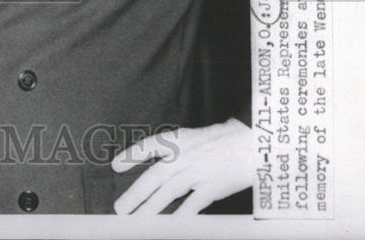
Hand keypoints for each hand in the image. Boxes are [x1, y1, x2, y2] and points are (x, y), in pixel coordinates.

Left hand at [111, 118, 253, 214]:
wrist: (249, 143)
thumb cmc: (217, 142)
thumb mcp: (190, 138)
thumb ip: (171, 152)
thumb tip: (150, 171)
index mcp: (177, 140)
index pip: (149, 146)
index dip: (131, 155)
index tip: (115, 166)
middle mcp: (184, 156)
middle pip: (155, 176)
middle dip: (136, 193)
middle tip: (120, 208)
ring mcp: (198, 172)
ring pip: (169, 193)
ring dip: (150, 209)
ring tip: (135, 221)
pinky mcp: (212, 187)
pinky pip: (192, 205)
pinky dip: (180, 216)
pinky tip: (168, 226)